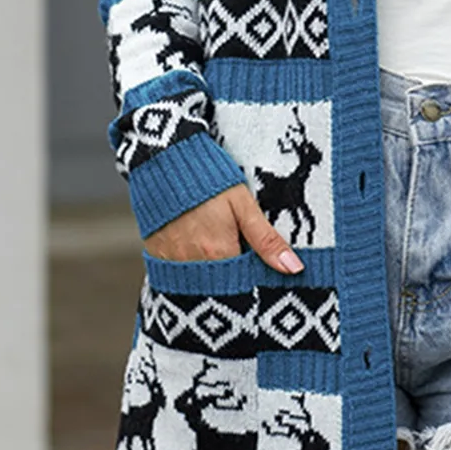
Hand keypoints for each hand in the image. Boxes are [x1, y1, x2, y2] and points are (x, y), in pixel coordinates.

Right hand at [143, 184, 303, 272]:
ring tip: (216, 249)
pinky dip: (189, 270)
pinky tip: (197, 250)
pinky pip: (176, 275)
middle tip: (236, 254)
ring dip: (211, 274)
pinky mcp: (156, 255)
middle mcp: (192, 264)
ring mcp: (171, 261)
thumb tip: (294, 268)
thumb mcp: (243, 205)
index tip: (257, 267)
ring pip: (198, 282)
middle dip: (231, 278)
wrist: (165, 162)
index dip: (252, 278)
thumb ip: (266, 239)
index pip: (243, 284)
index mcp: (218, 253)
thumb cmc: (208, 180)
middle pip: (220, 287)